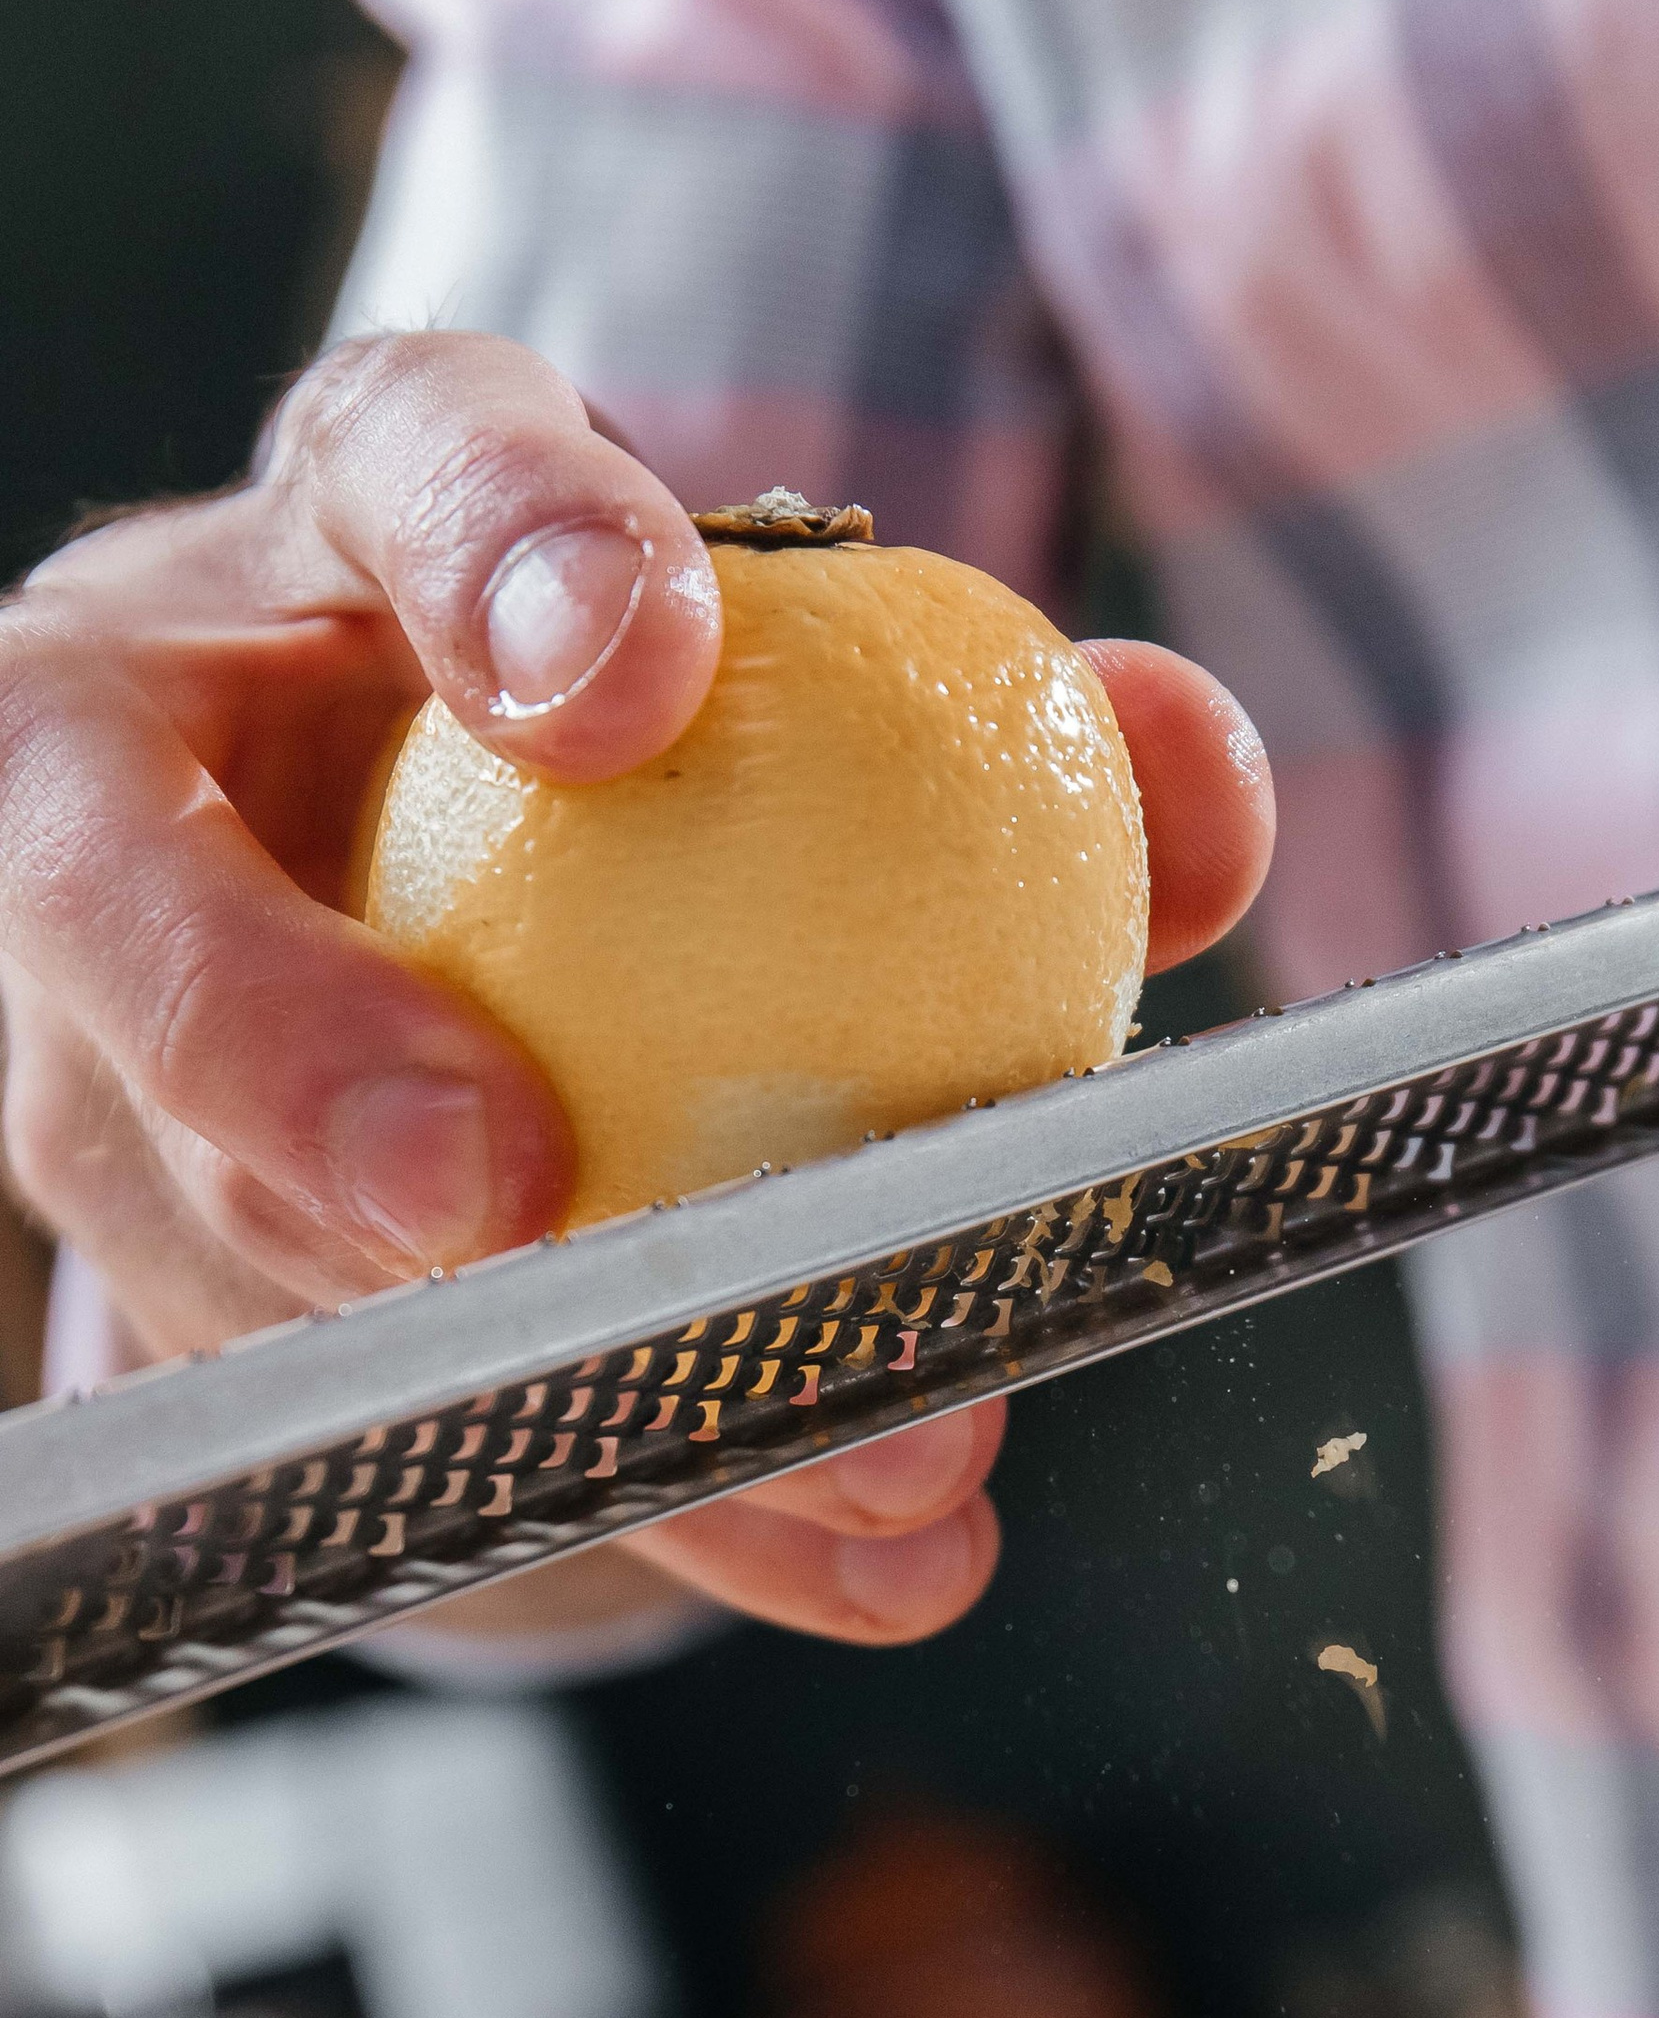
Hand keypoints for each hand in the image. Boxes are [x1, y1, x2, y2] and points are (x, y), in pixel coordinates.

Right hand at [0, 330, 1272, 1648]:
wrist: (474, 888)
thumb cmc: (686, 762)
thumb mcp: (844, 706)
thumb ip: (1022, 734)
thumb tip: (1190, 791)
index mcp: (360, 522)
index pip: (399, 459)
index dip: (491, 555)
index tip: (632, 682)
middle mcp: (157, 761)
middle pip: (137, 906)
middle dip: (310, 1065)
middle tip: (505, 1193)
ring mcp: (108, 1031)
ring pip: (226, 1210)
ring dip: (498, 1346)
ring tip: (827, 1455)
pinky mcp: (169, 1252)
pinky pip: (368, 1393)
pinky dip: (630, 1488)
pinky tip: (847, 1558)